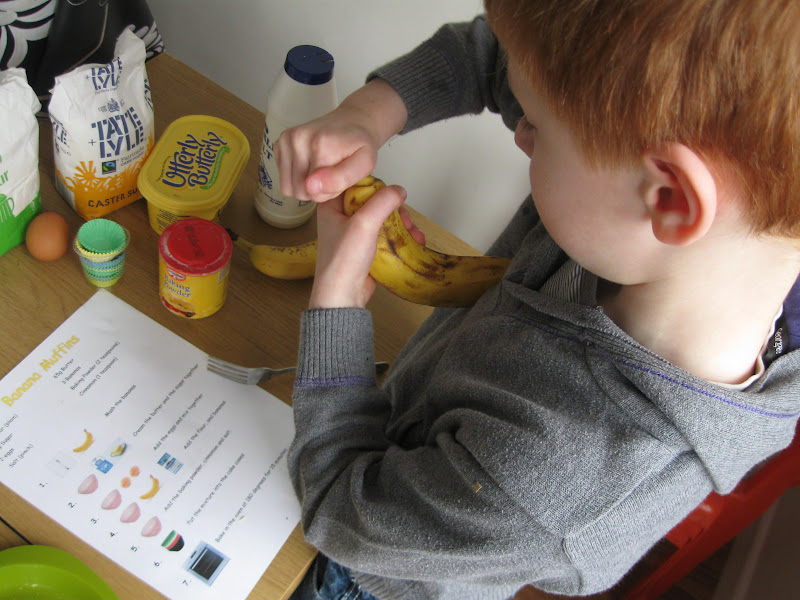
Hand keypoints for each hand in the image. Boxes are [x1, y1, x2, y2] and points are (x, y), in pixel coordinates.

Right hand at [275, 106, 378, 202]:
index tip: (340, 178)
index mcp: (319, 144)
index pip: (312, 193)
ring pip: (288, 187)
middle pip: (298, 191)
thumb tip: (310, 187)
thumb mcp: (365, 164)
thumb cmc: (360, 145)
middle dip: (316, 190)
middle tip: (332, 175)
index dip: (328, 192)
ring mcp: (285, 140)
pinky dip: (296, 176)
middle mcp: (297, 139)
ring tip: (323, 171)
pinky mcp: (279, 143)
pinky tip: (311, 164)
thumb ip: (341, 178)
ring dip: (305, 185)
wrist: (352, 120)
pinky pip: (282, 177)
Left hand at [309, 185, 408, 308]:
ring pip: (383, 216)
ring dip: (402, 223)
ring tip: (414, 233)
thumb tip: (399, 190)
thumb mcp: (363, 224)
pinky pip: (385, 232)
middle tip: (406, 219)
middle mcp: (341, 216)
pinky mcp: (364, 246)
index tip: (391, 193)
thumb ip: (382, 202)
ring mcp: (353, 231)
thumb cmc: (344, 262)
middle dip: (395, 209)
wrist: (342, 298)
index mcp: (331, 205)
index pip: (355, 182)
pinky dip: (400, 235)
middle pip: (374, 200)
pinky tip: (414, 240)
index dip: (376, 184)